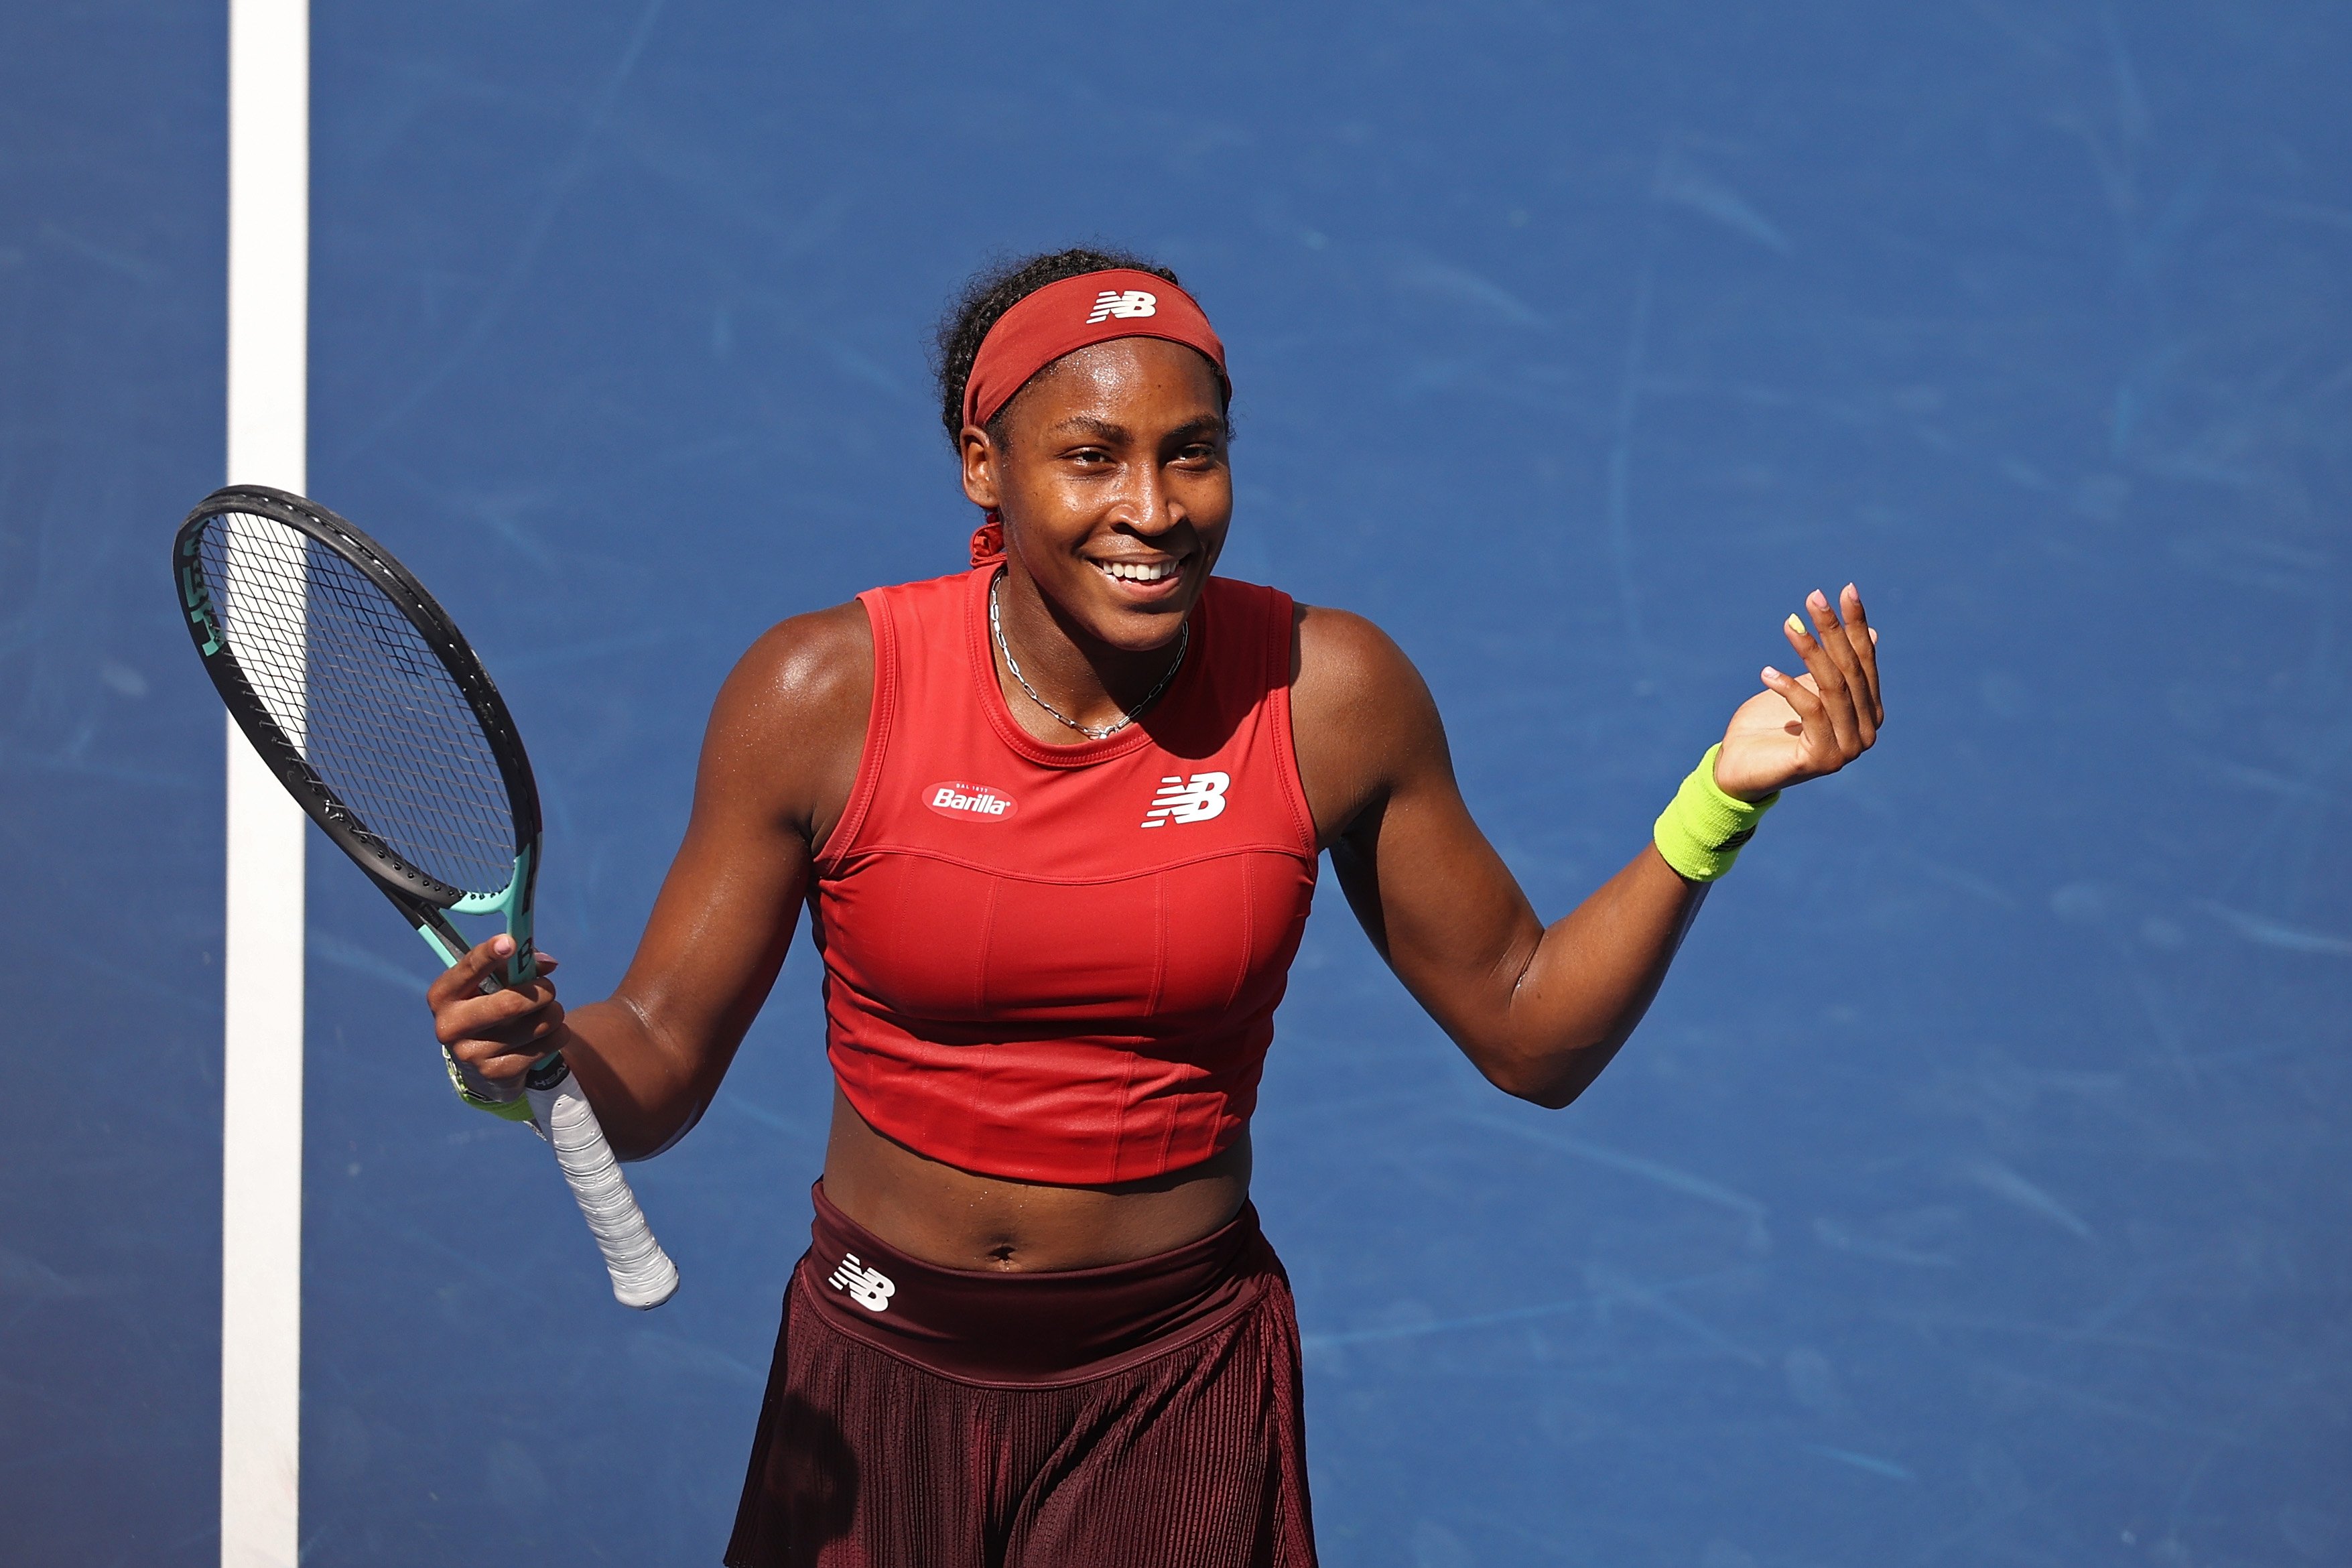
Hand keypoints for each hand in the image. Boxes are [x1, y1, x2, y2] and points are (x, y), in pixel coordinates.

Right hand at [428, 934, 565, 1089]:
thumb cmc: (489, 1006)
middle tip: (549, 989)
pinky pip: (547, 1045)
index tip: (510, 942)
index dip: (489, 954)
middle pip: (509, 1004)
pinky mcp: (496, 1074)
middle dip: (542, 991)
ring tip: (548, 1013)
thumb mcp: (492, 984)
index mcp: (443, 995)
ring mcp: (471, 1054)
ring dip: (554, 1013)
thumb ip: (517, 965)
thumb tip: (547, 963)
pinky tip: (547, 1035)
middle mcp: (450, 1026)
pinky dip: (558, 1035)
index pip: (468, 969)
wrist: (480, 1062)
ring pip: (537, 1024)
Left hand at [1713, 583, 1882, 800]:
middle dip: (1833, 630)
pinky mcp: (1823, 760)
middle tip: (1813, 598)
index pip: (1865, 660)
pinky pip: (1811, 712)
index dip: (1856, 625)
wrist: (1738, 771)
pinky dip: (1790, 688)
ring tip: (1789, 624)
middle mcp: (1866, 731)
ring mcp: (1848, 749)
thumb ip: (1839, 668)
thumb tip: (1872, 634)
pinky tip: (1766, 672)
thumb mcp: (1806, 687)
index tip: (1845, 589)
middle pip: (1850, 670)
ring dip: (1810, 651)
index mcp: (1868, 711)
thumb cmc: (1769, 726)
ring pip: (1833, 688)